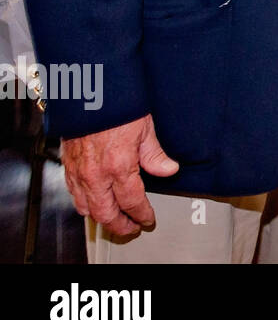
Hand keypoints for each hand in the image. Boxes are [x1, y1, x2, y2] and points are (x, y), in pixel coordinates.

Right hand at [62, 114, 179, 236]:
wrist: (87, 91)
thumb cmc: (116, 105)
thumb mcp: (144, 128)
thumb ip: (155, 154)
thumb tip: (169, 170)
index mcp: (118, 165)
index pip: (132, 201)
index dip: (141, 214)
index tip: (148, 219)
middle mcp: (95, 173)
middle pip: (106, 213)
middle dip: (120, 225)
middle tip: (132, 228)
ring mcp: (78, 171)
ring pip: (86, 208)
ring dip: (101, 217)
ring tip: (115, 219)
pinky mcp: (67, 165)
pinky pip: (73, 194)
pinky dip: (84, 204)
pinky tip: (94, 202)